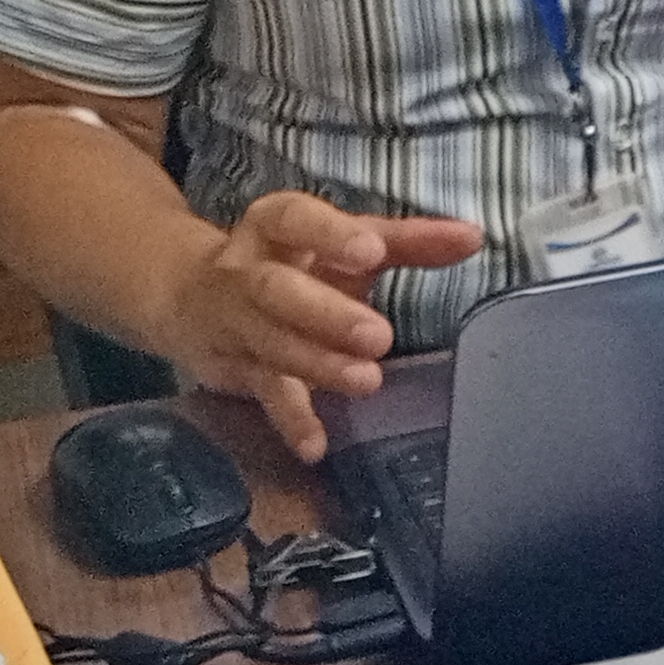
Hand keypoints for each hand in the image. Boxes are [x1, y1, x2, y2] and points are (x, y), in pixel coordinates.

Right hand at [155, 191, 483, 463]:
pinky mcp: (235, 369)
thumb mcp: (342, 242)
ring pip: (269, 344)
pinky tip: (315, 446)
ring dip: (317, 365)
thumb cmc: (292, 261)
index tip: (371, 251)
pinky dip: (289, 421)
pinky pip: (262, 396)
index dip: (328, 234)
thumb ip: (407, 242)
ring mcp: (235, 323)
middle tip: (378, 335)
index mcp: (273, 226)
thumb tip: (473, 237)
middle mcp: (245, 272)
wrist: (190, 295)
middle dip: (324, 313)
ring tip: (367, 380)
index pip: (293, 218)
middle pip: (275, 289)